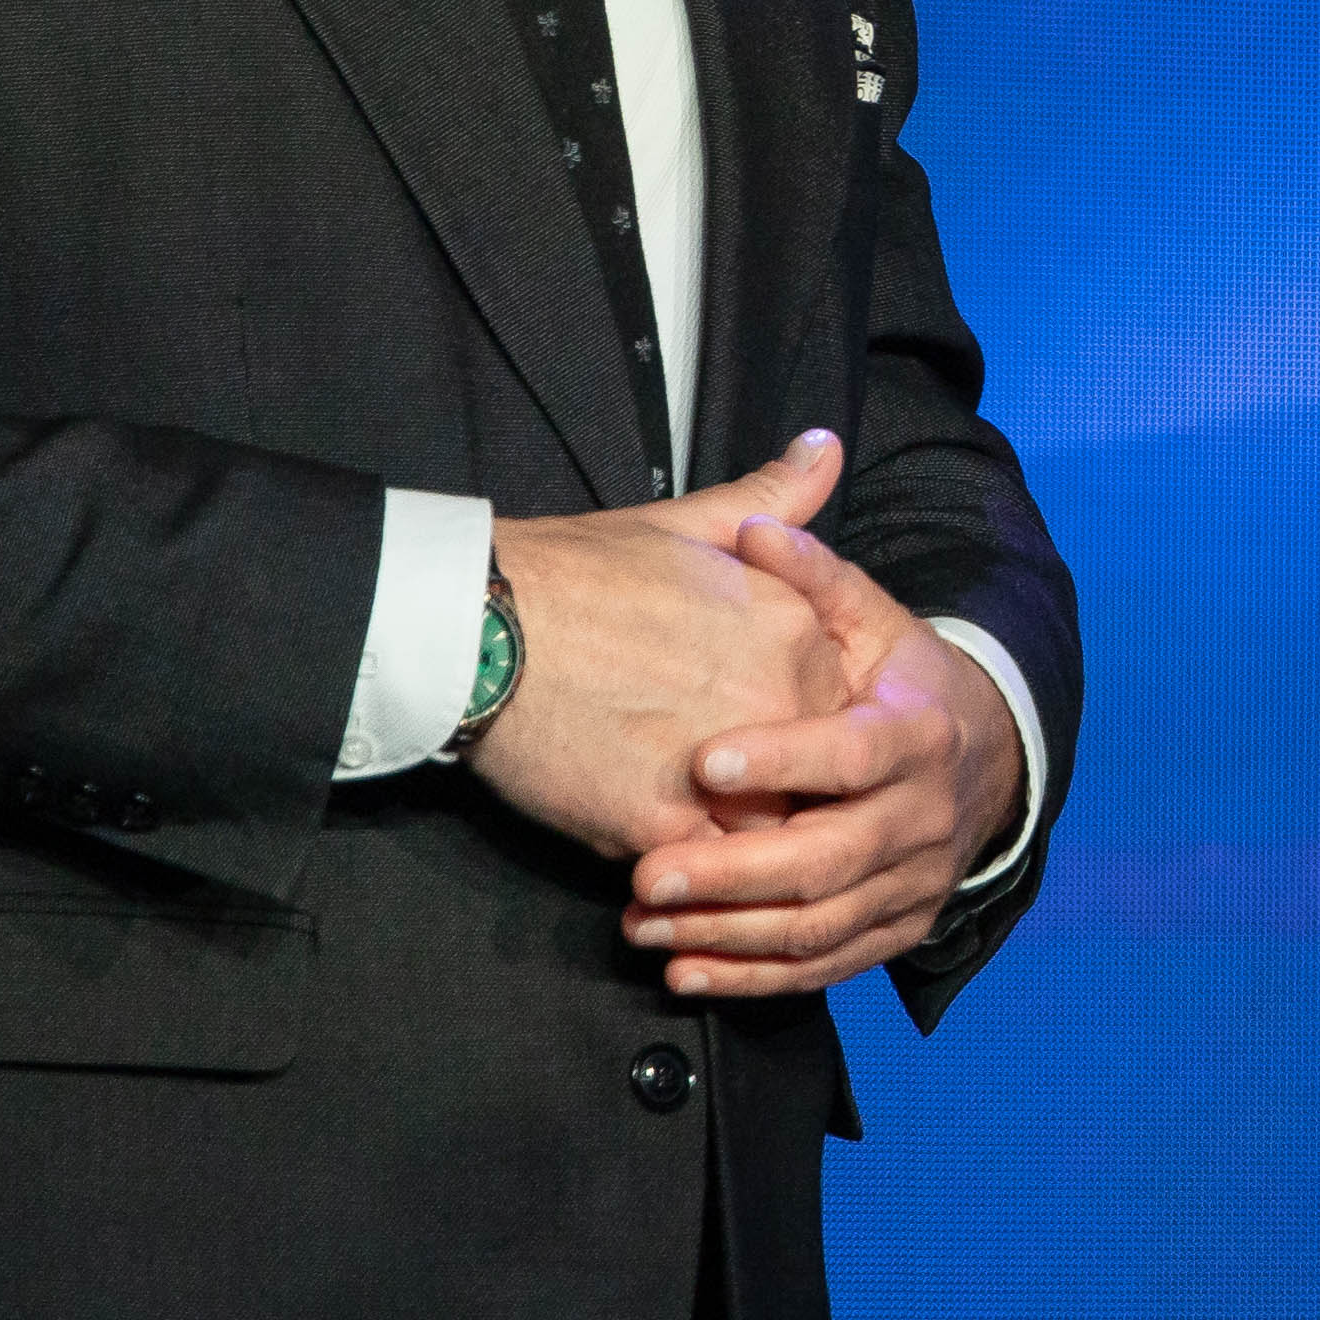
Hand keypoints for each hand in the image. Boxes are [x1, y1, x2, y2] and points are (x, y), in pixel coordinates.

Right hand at [472, 432, 860, 863]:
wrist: (476, 626)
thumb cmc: (574, 573)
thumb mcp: (686, 523)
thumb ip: (771, 501)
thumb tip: (826, 446)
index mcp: (796, 626)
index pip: (843, 708)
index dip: (805, 728)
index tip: (766, 732)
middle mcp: (779, 694)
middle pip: (816, 774)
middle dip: (785, 789)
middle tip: (735, 790)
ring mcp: (725, 763)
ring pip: (771, 831)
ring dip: (745, 839)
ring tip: (699, 829)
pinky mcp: (663, 823)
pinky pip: (707, 870)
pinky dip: (693, 872)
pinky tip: (660, 855)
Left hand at [620, 515, 1029, 993]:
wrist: (985, 760)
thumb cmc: (901, 683)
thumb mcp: (872, 622)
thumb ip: (814, 578)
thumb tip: (755, 526)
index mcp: (920, 735)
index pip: (852, 756)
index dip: (782, 762)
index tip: (704, 764)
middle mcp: (925, 818)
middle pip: (831, 859)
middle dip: (733, 873)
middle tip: (647, 874)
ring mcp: (914, 883)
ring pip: (819, 924)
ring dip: (727, 933)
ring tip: (644, 923)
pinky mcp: (897, 931)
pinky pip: (825, 967)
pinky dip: (753, 978)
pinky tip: (684, 970)